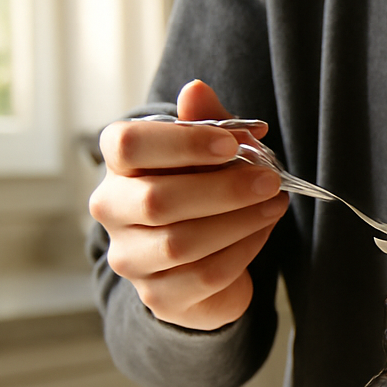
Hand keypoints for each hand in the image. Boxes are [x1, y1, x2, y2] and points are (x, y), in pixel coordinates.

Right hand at [88, 80, 288, 329]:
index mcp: (118, 166)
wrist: (198, 262)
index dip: (182, 142)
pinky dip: (243, 250)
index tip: (231, 144)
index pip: (127, 144)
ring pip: (181, 243)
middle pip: (156, 200)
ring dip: (239, 220)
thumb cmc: (201, 192)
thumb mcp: (208, 153)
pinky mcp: (159, 296)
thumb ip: (205, 123)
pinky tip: (262, 231)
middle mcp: (112, 212)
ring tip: (274, 204)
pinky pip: (205, 275)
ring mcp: (131, 259)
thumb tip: (197, 89)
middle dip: (224, 189)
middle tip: (270, 179)